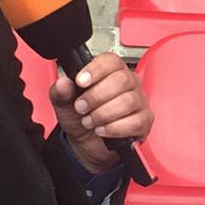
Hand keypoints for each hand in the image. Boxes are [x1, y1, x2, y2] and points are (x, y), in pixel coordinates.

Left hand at [50, 52, 151, 171]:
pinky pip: (135, 122)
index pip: (111, 61)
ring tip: (90, 121)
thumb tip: (63, 83)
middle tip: (81, 107)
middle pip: (122, 80)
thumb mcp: (64, 104)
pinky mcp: (144, 121)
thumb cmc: (80, 118)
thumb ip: (60, 92)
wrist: (87, 143)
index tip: (80, 82)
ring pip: (128, 101)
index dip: (96, 69)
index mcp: (111, 72)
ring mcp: (139, 102)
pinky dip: (115, 128)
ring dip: (103, 114)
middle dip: (96, 96)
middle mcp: (129, 83)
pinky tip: (102, 130)